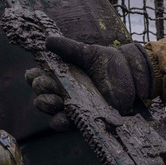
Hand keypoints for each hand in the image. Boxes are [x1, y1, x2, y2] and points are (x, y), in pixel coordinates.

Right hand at [25, 36, 153, 130]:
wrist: (133, 76)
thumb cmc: (109, 63)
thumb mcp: (89, 53)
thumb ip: (69, 48)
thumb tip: (48, 40)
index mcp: (60, 75)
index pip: (38, 78)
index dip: (33, 77)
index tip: (34, 74)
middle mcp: (63, 92)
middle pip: (42, 95)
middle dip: (42, 90)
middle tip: (48, 85)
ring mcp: (73, 106)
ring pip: (52, 111)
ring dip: (48, 106)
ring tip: (54, 101)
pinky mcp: (85, 118)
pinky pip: (69, 124)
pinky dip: (62, 123)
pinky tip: (60, 119)